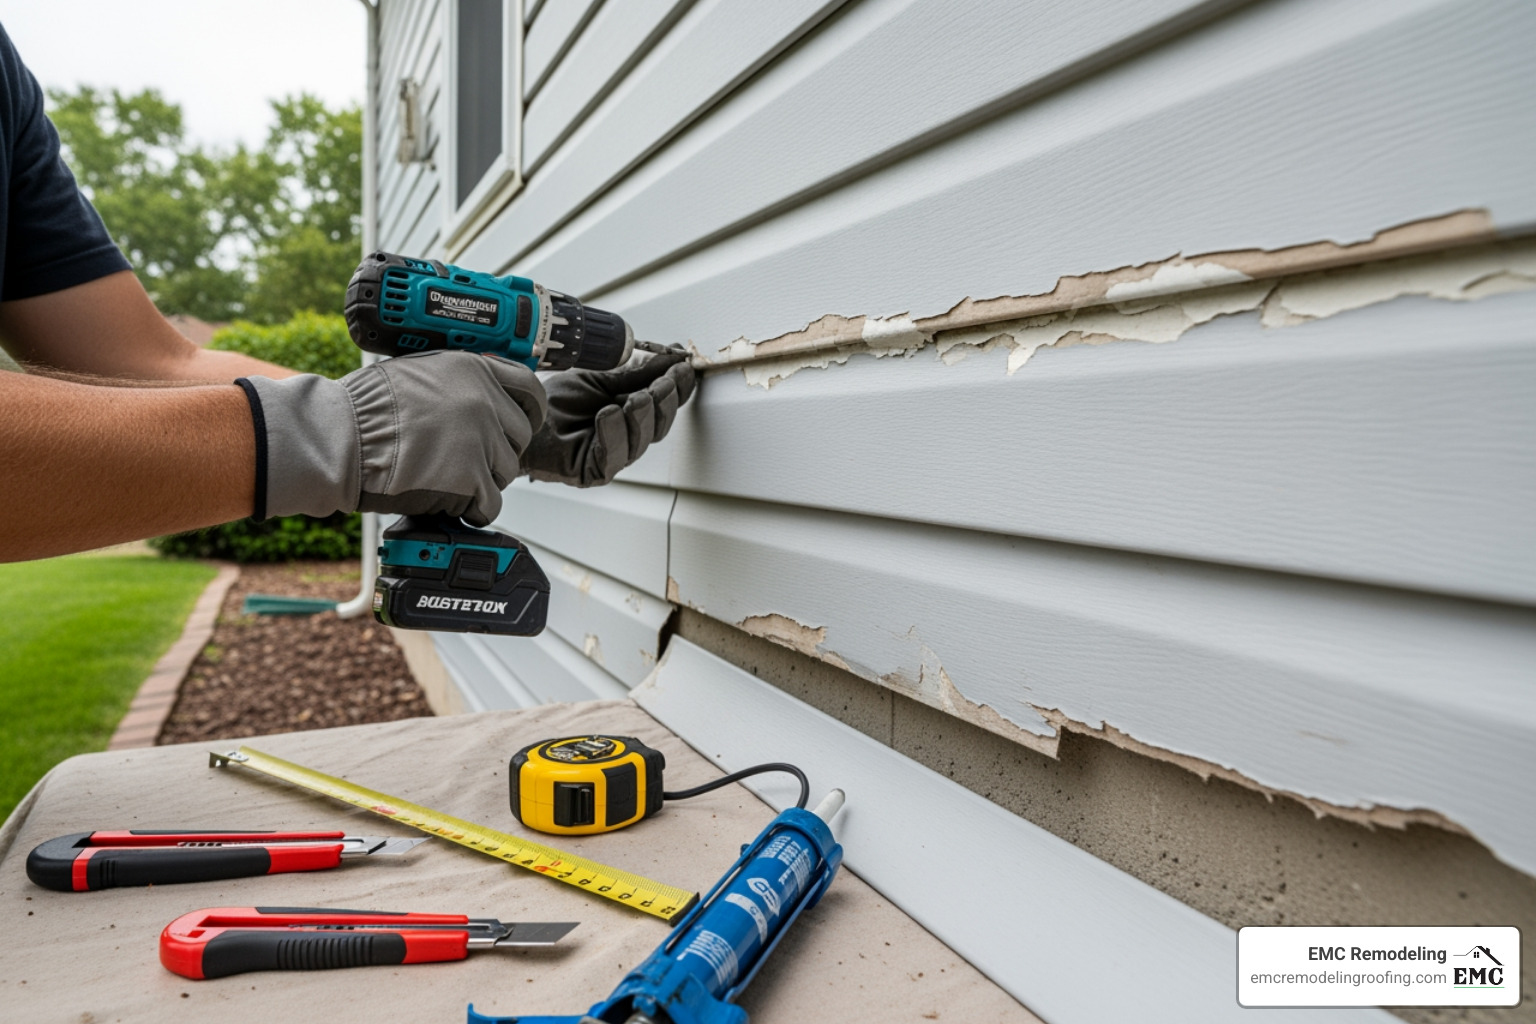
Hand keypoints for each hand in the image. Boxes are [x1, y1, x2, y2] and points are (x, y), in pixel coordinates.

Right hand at [239, 351, 546, 526]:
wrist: (340, 439)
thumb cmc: (364, 409)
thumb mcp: (420, 372)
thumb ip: (460, 381)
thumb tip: (486, 395)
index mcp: (475, 370)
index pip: (530, 390)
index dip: (528, 411)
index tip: (523, 423)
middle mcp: (485, 404)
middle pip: (519, 438)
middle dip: (496, 451)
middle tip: (465, 458)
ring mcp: (481, 443)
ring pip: (505, 473)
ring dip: (481, 480)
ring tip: (444, 476)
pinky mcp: (470, 482)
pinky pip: (489, 505)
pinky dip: (472, 509)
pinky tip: (448, 501)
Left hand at [522, 349, 696, 486]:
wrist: (520, 415)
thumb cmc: (555, 401)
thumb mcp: (600, 377)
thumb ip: (635, 372)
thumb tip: (671, 358)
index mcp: (631, 412)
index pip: (664, 403)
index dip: (677, 387)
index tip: (684, 368)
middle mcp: (627, 435)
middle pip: (659, 424)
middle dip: (665, 402)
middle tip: (666, 382)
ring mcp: (613, 455)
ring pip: (640, 441)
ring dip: (642, 417)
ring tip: (638, 398)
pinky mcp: (594, 470)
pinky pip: (612, 456)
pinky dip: (614, 433)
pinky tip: (609, 414)